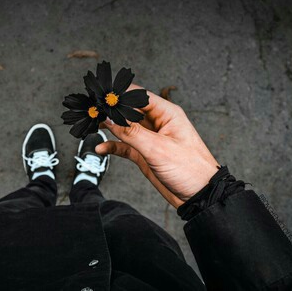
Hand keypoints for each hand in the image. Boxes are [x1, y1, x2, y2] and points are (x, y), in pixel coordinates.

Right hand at [96, 84, 219, 207]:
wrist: (199, 196)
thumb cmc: (190, 169)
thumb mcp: (157, 149)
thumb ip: (131, 132)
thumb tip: (110, 118)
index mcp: (167, 114)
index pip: (139, 96)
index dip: (120, 94)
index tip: (102, 97)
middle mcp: (157, 123)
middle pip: (129, 110)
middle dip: (111, 111)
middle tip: (93, 111)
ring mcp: (150, 138)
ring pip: (124, 127)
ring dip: (109, 127)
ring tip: (93, 125)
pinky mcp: (145, 154)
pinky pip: (124, 145)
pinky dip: (112, 146)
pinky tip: (101, 148)